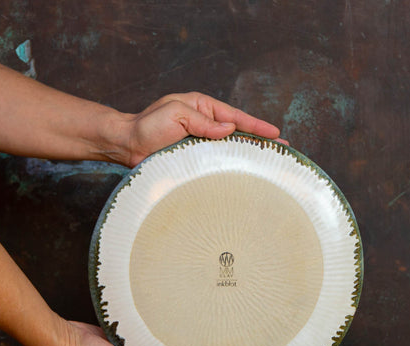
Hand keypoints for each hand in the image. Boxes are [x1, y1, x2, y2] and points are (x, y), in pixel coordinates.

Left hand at [120, 92, 286, 167]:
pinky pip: (216, 162)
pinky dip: (230, 167)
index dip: (256, 126)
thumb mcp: (175, 113)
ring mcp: (201, 143)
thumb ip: (202, 121)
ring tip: (268, 163)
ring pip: (230, 149)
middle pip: (238, 133)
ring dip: (248, 155)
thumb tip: (229, 129)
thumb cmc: (147, 126)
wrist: (128, 146)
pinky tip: (241, 174)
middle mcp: (205, 125)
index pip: (235, 117)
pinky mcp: (194, 159)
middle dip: (259, 141)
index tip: (275, 134)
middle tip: (281, 150)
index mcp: (202, 108)